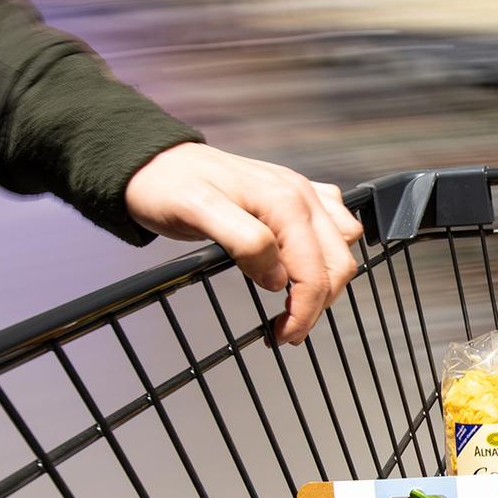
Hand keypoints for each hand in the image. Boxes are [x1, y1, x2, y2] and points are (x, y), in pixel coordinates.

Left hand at [124, 143, 362, 342]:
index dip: (304, 312)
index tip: (282, 336)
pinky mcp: (297, 195)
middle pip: (338, 264)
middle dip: (317, 304)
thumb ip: (244, 243)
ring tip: (295, 301)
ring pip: (343, 247)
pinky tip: (302, 263)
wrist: (154, 161)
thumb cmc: (169, 187)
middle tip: (286, 329)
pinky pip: (336, 224)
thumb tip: (278, 279)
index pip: (315, 272)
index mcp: (284, 202)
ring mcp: (303, 193)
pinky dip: (328, 252)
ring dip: (326, 281)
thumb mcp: (197, 213)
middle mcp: (302, 195)